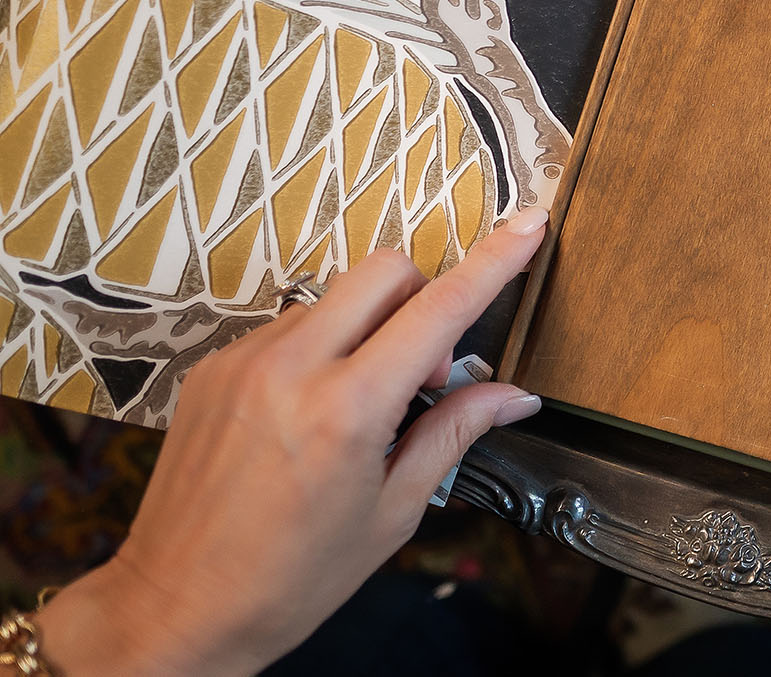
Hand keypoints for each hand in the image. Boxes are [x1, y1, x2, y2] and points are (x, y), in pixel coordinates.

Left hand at [33, 210, 551, 676]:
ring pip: (335, 298)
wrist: (176, 609)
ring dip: (368, 329)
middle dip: (423, 295)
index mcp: (347, 411)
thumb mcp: (393, 512)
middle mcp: (290, 370)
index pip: (439, 309)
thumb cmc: (290, 578)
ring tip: (360, 406)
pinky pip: (288, 328)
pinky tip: (310, 414)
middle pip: (384, 270)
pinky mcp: (212, 368)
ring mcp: (243, 362)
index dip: (493, 262)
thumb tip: (514, 395)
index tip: (528, 227)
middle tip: (427, 368)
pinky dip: (319, 351)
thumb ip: (453, 433)